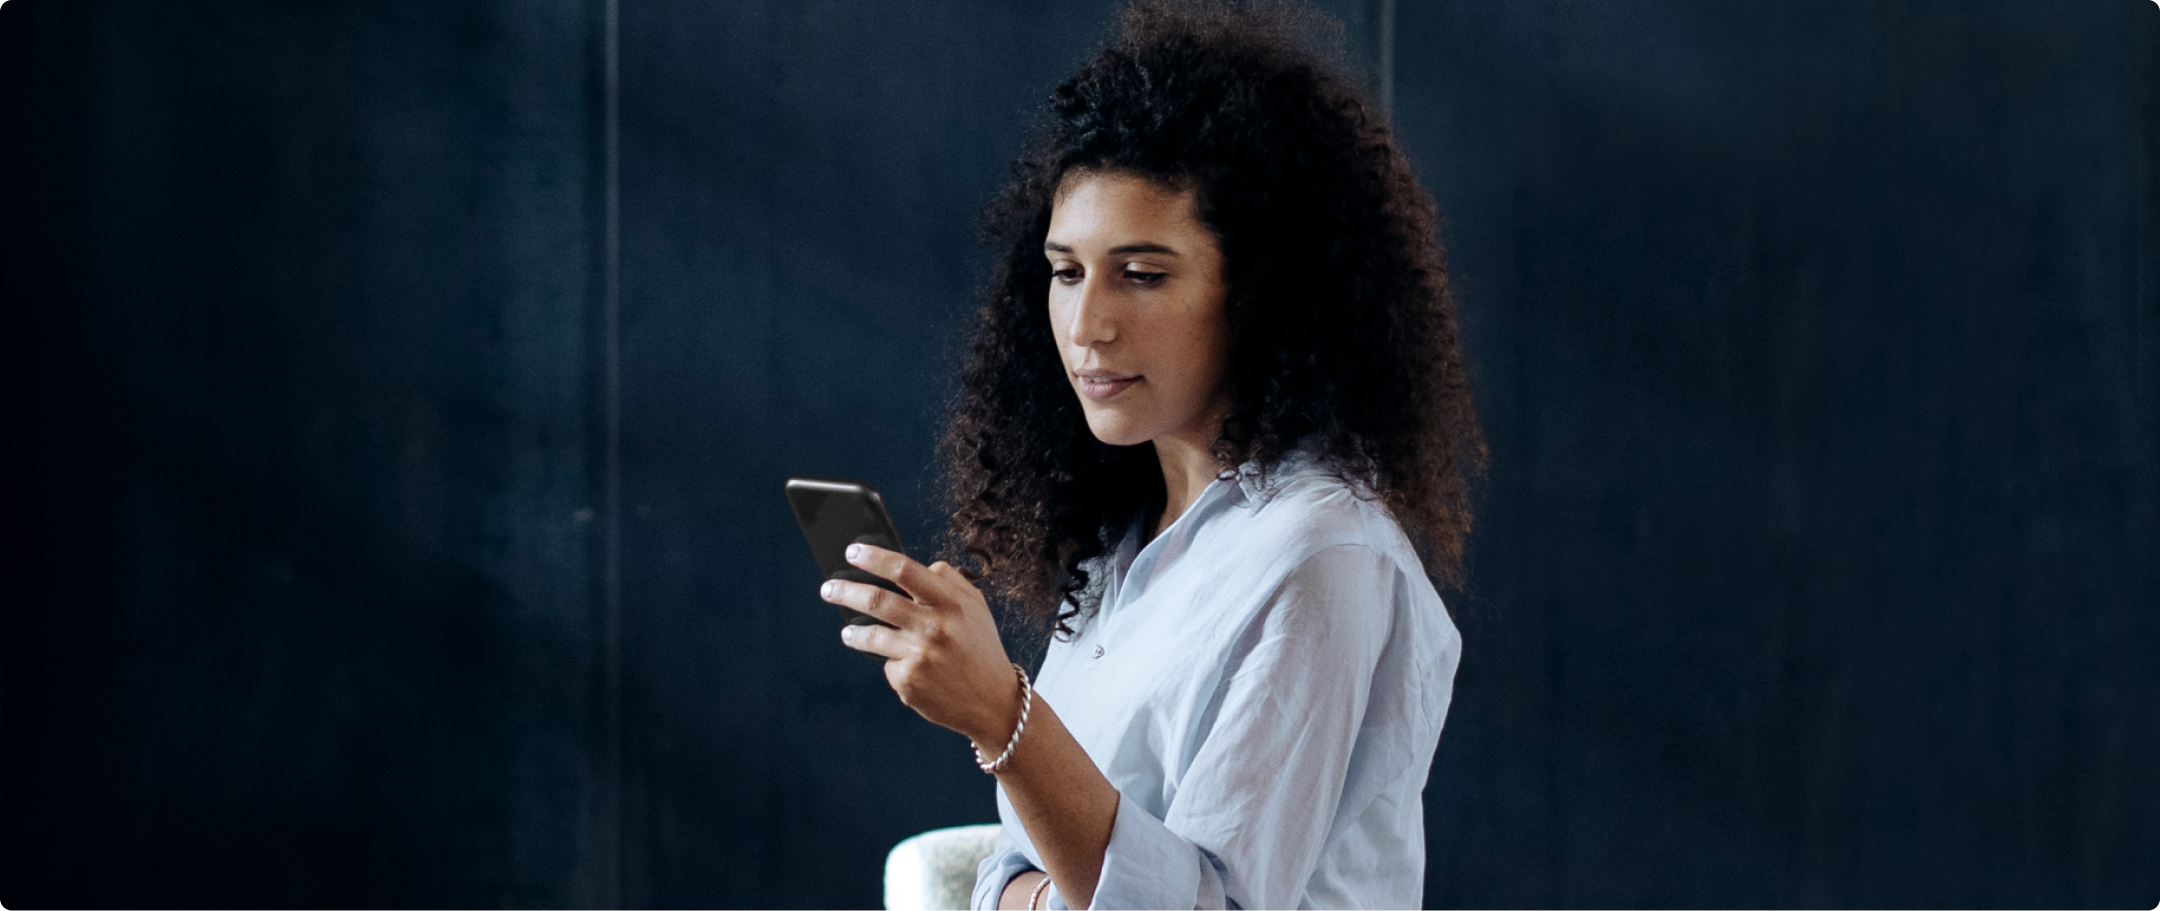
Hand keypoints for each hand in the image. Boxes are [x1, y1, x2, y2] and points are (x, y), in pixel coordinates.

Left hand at [820, 543, 1019, 745]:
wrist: (993, 702)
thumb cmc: (981, 649)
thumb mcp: (976, 608)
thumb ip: (950, 581)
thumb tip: (921, 565)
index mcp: (951, 603)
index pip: (905, 571)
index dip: (875, 558)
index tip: (853, 551)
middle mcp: (935, 627)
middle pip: (878, 601)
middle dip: (846, 591)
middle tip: (828, 588)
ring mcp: (920, 656)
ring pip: (871, 635)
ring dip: (853, 632)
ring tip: (848, 631)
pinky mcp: (909, 682)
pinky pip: (887, 663)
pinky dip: (890, 661)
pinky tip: (903, 666)